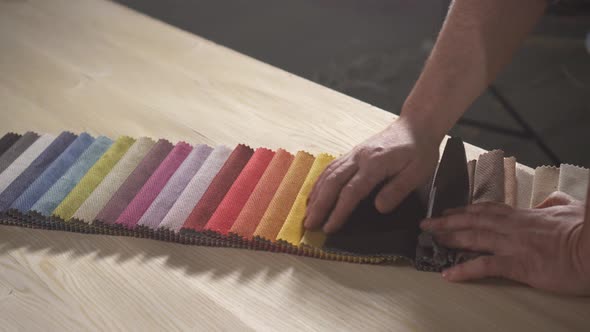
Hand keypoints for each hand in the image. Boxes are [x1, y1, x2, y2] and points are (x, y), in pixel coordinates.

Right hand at [304, 117, 440, 232]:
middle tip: (309, 225)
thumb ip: (398, 190)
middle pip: (332, 182)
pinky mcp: (353, 153)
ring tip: (308, 214)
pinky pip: (331, 168)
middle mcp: (359, 157)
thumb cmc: (419, 150)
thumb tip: (379, 208)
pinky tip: (315, 194)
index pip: (351, 191)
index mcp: (375, 164)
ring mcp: (354, 153)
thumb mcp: (418, 172)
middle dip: (319, 205)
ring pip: (328, 174)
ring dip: (316, 194)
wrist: (415, 124)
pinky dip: (320, 182)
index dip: (338, 211)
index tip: (329, 228)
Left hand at [420, 192, 589, 294]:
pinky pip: (486, 266)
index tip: (448, 211)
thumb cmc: (585, 231)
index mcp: (524, 216)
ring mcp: (514, 244)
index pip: (487, 209)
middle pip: (473, 220)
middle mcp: (513, 227)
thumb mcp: (568, 209)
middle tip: (427, 223)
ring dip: (450, 238)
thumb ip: (554, 202)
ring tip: (431, 240)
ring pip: (474, 237)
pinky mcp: (519, 264)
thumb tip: (546, 201)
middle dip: (447, 221)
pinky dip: (465, 270)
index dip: (465, 210)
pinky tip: (449, 274)